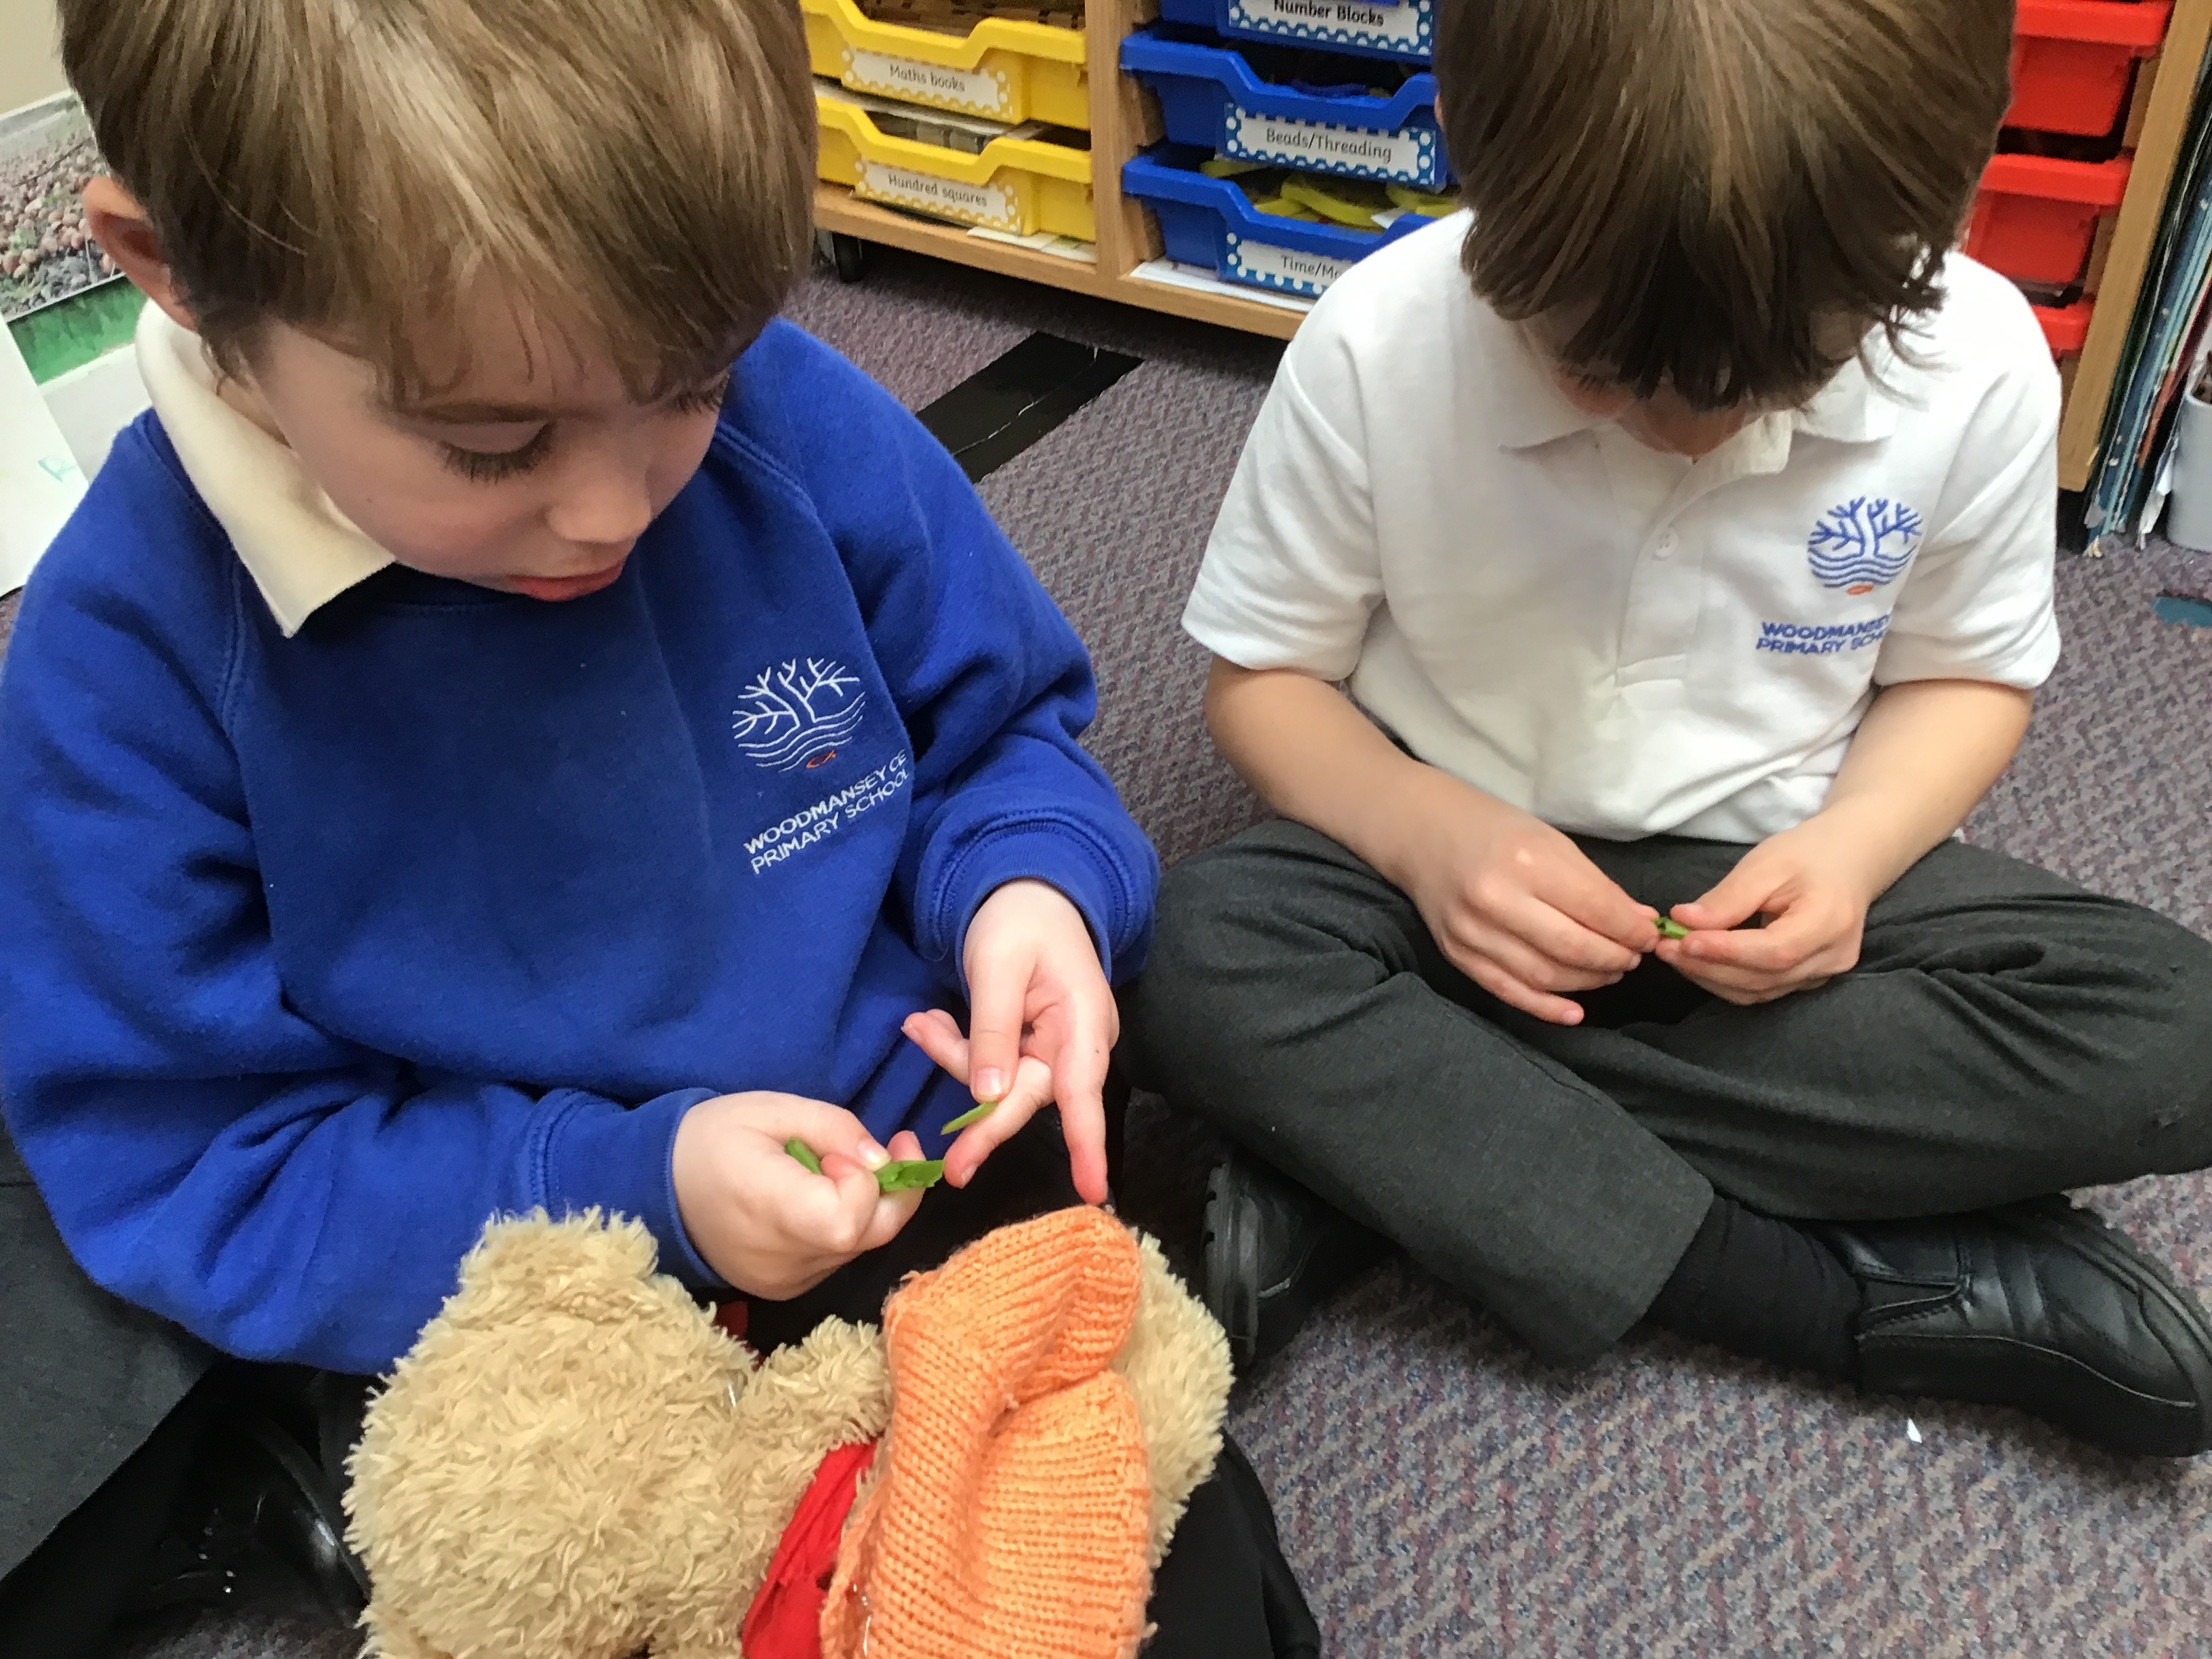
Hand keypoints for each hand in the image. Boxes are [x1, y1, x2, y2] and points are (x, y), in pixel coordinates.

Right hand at [671, 1091, 926, 1298]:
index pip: (849, 1220)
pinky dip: (843, 1227)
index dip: (862, 1181)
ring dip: (866, 1207)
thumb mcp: (772, 1108)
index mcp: (771, 1211)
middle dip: (891, 1192)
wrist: (656, 1188)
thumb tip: (883, 1160)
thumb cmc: (712, 1139)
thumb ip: (834, 1128)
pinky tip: (817, 1199)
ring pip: (859, 1247)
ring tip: (837, 1170)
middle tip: (890, 1148)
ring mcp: (785, 1282)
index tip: (836, 1152)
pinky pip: (836, 1258)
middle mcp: (783, 1260)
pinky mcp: (785, 1290)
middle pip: (870, 1237)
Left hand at [902, 878, 1115, 1203]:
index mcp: (1081, 1023)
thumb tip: (990, 1097)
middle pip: (1026, 1098)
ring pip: (999, 1084)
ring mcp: (1052, 1048)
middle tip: (948, 1163)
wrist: (1025, 891)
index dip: (1087, 1145)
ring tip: (920, 1022)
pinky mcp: (1028, 1047)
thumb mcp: (998, 967)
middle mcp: (1075, 1045)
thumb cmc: (1020, 919)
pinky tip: (930, 1022)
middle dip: (980, 1115)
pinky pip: (991, 1066)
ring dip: (956, 1058)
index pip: (1084, 1093)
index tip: (1091, 1192)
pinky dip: (959, 1048)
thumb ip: (992, 1032)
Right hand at [1387, 773, 1657, 1024]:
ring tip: (1609, 971)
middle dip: (1615, 958)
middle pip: (1573, 948)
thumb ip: (1595, 885)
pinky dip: (1546, 1007)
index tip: (1649, 935)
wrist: (1423, 832)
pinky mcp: (1457, 955)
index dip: (1631, 931)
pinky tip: (1574, 1012)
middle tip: (1632, 957)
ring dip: (1588, 981)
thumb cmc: (1495, 830)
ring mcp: (1472, 932)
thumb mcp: (1552, 842)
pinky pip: (1508, 991)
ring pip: (1545, 976)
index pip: (1595, 910)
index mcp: (1525, 862)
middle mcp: (1495, 900)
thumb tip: (1641, 924)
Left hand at [1657, 817, 1881, 1004]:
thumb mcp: (1768, 863)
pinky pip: (1762, 989)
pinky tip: (1698, 961)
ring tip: (1673, 953)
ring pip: (1758, 990)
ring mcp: (1823, 975)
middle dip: (1707, 967)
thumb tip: (1682, 921)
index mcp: (1830, 923)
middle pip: (1762, 978)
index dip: (1725, 952)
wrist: (1849, 861)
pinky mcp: (1809, 980)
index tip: (1681, 940)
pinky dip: (1725, 979)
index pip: (1773, 951)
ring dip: (1710, 976)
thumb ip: (1728, 898)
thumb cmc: (1809, 854)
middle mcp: (1832, 958)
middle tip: (1664, 947)